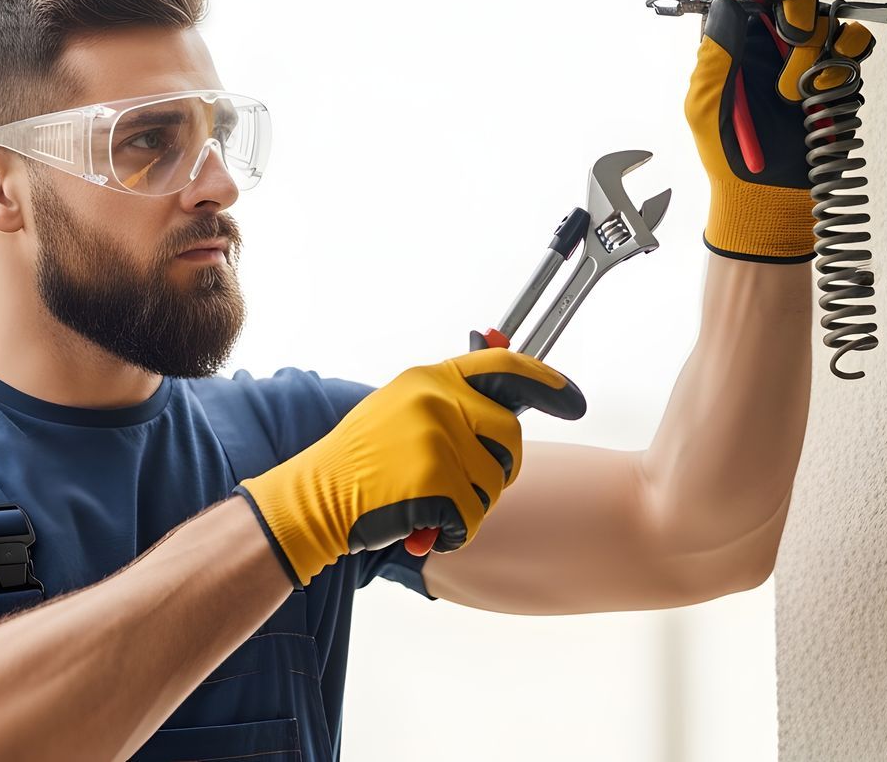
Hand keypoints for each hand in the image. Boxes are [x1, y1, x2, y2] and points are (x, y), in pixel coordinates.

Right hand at [233, 348, 585, 585]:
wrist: (313, 498)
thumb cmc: (360, 461)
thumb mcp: (402, 409)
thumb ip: (450, 397)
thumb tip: (499, 352)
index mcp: (430, 379)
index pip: (506, 367)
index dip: (548, 383)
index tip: (574, 401)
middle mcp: (436, 401)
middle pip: (511, 438)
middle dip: (498, 470)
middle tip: (464, 486)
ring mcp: (436, 440)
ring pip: (494, 484)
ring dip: (470, 507)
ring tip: (427, 504)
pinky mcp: (433, 482)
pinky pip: (473, 518)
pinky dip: (453, 534)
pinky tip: (422, 527)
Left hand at [685, 0, 874, 261]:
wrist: (768, 196)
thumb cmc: (729, 156)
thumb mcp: (703, 105)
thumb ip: (713, 54)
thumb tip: (725, 5)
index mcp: (735, 44)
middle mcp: (772, 45)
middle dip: (794, 5)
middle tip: (788, 35)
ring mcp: (808, 59)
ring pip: (825, 16)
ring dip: (811, 47)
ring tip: (790, 90)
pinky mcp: (837, 77)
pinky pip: (854, 43)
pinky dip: (842, 58)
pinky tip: (818, 89)